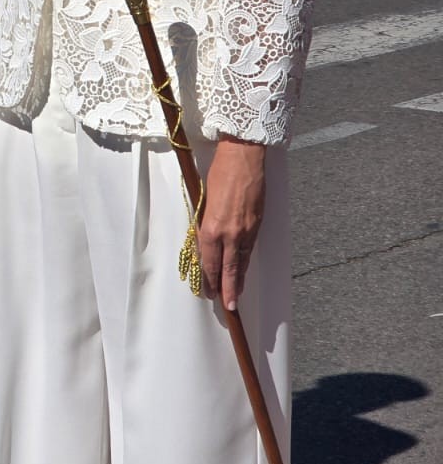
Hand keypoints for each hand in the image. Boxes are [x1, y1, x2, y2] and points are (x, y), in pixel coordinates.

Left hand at [197, 138, 265, 309]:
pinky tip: (244, 269)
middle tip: (228, 306)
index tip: (209, 292)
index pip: (209, 262)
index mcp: (211, 228)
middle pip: (228, 269)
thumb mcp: (205, 201)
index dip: (209, 279)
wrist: (243, 157)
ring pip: (241, 262)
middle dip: (228, 289)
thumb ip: (206, 223)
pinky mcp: (257, 224)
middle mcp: (229, 234)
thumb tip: (206, 239)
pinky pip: (250, 249)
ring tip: (237, 294)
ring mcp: (245, 230)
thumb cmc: (219, 173)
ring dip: (239, 279)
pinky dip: (246, 262)